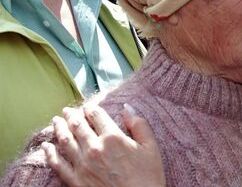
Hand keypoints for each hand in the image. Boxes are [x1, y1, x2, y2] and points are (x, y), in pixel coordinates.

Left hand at [42, 104, 164, 186]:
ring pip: (65, 141)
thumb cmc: (148, 177)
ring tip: (56, 121)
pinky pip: (57, 164)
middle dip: (71, 115)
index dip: (91, 108)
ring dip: (59, 128)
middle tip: (67, 110)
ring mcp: (83, 165)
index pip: (97, 116)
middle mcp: (95, 148)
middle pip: (78, 126)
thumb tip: (127, 107)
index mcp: (114, 137)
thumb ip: (139, 125)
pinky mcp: (75, 181)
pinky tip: (46, 146)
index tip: (88, 106)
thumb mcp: (151, 147)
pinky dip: (50, 153)